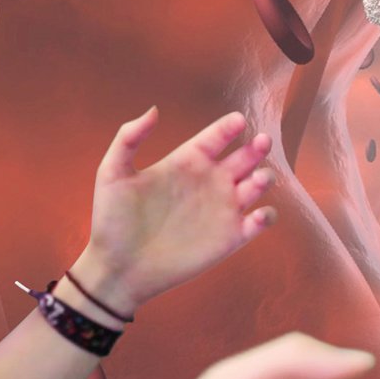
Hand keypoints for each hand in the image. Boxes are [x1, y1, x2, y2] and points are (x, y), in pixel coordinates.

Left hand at [84, 106, 278, 306]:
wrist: (119, 268)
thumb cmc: (112, 221)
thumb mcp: (112, 173)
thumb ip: (129, 138)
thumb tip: (154, 110)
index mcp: (186, 162)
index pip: (216, 137)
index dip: (229, 126)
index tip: (238, 121)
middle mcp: (208, 182)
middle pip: (245, 157)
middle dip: (257, 146)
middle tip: (261, 141)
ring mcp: (222, 210)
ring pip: (257, 185)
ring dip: (264, 178)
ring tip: (256, 179)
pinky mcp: (230, 238)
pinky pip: (260, 222)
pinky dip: (267, 215)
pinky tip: (257, 214)